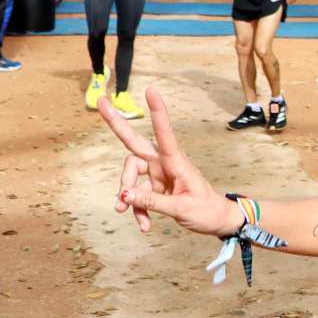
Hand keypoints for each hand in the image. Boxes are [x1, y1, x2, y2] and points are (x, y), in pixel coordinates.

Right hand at [101, 87, 240, 236]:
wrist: (217, 221)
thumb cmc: (206, 210)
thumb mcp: (181, 208)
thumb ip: (152, 202)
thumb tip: (124, 195)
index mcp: (176, 162)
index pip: (164, 133)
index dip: (157, 112)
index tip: (151, 91)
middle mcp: (164, 164)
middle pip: (135, 142)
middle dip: (117, 124)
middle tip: (100, 101)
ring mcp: (157, 175)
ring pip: (130, 177)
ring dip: (128, 196)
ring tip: (128, 214)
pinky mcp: (154, 188)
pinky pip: (137, 197)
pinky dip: (138, 211)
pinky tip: (145, 226)